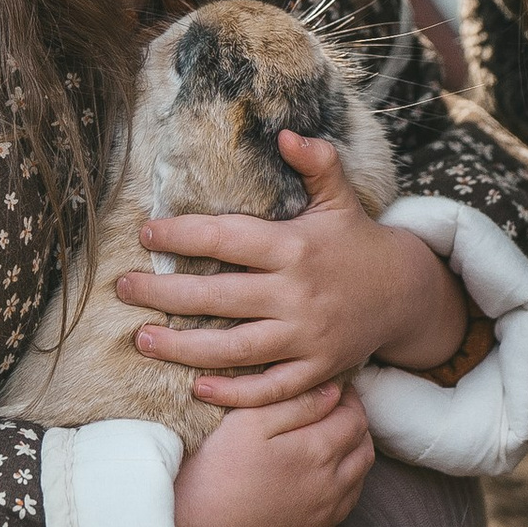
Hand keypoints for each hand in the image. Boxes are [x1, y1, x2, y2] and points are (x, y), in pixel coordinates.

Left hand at [115, 129, 467, 405]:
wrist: (404, 294)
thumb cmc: (355, 242)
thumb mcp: (339, 197)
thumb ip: (316, 162)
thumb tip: (285, 133)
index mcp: (295, 247)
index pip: (226, 238)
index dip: (182, 235)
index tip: (146, 234)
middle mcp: (297, 294)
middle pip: (218, 298)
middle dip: (164, 294)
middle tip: (123, 290)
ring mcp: (307, 336)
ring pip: (234, 349)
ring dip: (183, 348)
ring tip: (142, 340)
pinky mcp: (316, 370)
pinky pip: (270, 388)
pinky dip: (234, 393)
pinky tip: (198, 388)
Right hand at [172, 384, 374, 526]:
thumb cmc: (212, 475)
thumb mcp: (247, 423)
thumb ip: (296, 402)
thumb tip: (333, 391)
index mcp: (318, 453)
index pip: (355, 417)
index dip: (348, 397)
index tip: (332, 386)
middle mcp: (331, 488)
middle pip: (364, 449)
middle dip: (355, 424)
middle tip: (333, 409)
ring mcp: (323, 518)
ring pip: (358, 480)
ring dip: (351, 456)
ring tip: (327, 440)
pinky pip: (343, 509)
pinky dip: (342, 487)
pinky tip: (317, 479)